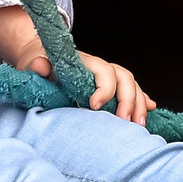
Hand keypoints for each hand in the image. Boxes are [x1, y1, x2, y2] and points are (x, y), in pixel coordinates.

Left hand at [0, 6, 155, 123]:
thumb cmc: (38, 62)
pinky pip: (132, 90)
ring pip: (132, 85)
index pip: (104, 71)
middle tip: (126, 122)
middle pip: (124, 78)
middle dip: (129, 100)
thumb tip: (41, 65)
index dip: (104, 89)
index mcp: (84, 62)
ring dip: (139, 104)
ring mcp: (107, 77)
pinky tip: (150, 109)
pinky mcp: (109, 87)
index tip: (95, 107)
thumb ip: (36, 65)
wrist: (41, 56)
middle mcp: (100, 68)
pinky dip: (142, 99)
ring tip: (139, 125)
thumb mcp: (32, 62)